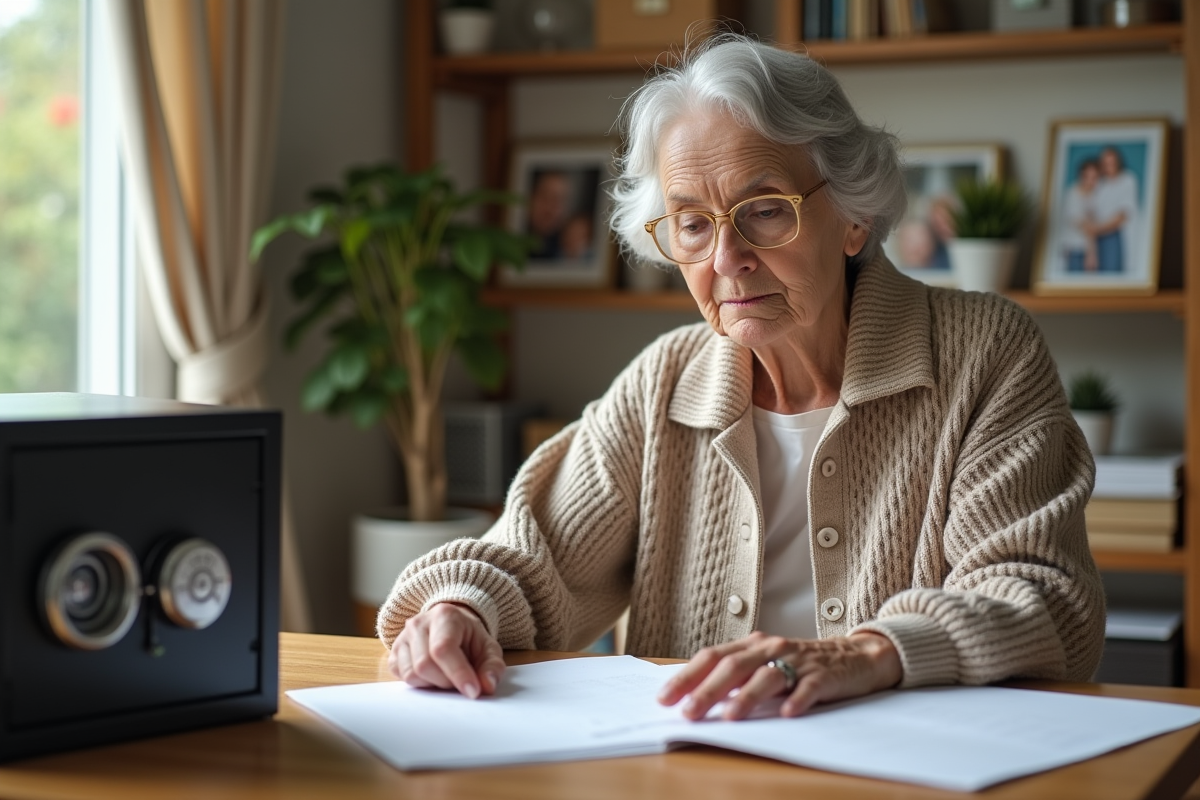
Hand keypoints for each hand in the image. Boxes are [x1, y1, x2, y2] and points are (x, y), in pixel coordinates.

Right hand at [387, 602, 505, 698]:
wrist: (449, 627)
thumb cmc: (468, 638)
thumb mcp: (488, 648)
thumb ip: (492, 666)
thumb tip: (487, 686)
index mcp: (445, 615)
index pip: (444, 649)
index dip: (458, 673)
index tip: (472, 692)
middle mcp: (418, 623)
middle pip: (425, 665)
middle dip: (446, 682)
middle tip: (460, 681)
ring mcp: (402, 638)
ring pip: (411, 674)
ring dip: (432, 684)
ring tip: (446, 676)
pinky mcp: (394, 653)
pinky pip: (401, 678)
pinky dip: (419, 684)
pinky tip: (432, 676)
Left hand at [657, 631, 901, 720]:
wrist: (855, 656)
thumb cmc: (800, 665)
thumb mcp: (764, 664)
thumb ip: (735, 676)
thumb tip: (693, 697)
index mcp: (752, 645)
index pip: (712, 657)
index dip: (686, 676)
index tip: (664, 698)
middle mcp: (771, 648)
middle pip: (733, 667)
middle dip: (707, 691)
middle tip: (688, 713)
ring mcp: (798, 661)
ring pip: (767, 677)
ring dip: (746, 697)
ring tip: (730, 717)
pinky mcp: (824, 676)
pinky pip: (808, 688)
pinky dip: (797, 700)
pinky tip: (787, 714)